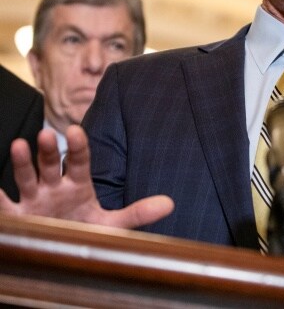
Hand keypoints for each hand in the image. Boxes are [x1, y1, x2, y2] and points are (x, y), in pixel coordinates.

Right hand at [0, 125, 173, 228]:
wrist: (59, 250)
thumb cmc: (83, 230)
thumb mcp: (110, 225)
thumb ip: (137, 213)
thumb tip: (170, 204)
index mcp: (77, 186)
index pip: (79, 162)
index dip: (78, 147)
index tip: (77, 130)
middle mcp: (54, 188)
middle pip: (51, 164)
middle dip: (49, 150)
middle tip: (48, 134)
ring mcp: (33, 201)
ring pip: (26, 178)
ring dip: (22, 162)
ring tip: (18, 144)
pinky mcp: (17, 218)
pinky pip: (2, 206)